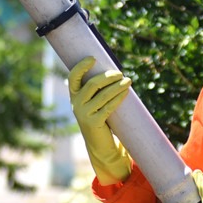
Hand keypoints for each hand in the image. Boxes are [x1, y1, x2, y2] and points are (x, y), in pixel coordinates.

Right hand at [68, 57, 132, 183]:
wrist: (99, 143)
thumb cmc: (99, 117)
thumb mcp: (93, 102)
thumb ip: (97, 89)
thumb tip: (113, 71)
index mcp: (74, 96)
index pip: (73, 77)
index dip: (81, 66)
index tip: (93, 58)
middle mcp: (76, 104)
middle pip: (92, 84)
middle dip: (108, 76)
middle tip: (121, 73)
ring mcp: (84, 114)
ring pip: (103, 95)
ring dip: (117, 86)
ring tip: (128, 81)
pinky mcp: (94, 122)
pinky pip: (108, 107)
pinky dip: (119, 98)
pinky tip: (126, 93)